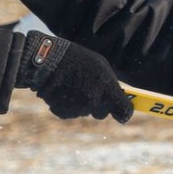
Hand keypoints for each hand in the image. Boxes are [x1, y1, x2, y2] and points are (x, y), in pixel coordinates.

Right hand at [17, 31, 132, 122]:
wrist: (48, 61)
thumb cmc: (78, 60)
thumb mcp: (101, 67)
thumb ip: (111, 85)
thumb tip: (117, 97)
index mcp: (108, 90)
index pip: (124, 111)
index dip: (124, 112)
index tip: (122, 112)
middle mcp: (95, 102)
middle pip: (102, 113)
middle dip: (99, 105)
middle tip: (90, 90)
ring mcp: (78, 109)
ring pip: (85, 112)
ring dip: (81, 103)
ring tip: (73, 85)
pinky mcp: (63, 112)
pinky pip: (70, 113)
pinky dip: (67, 105)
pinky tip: (63, 91)